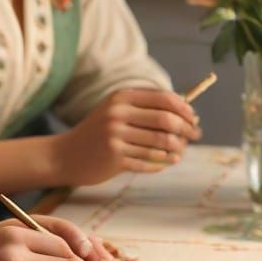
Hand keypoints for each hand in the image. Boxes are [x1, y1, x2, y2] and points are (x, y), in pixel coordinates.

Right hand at [55, 87, 200, 183]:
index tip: (193, 118)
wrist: (66, 155)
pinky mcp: (115, 157)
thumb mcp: (115, 112)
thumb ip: (145, 109)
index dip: (184, 109)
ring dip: (177, 148)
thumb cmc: (97, 133)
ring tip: (180, 151)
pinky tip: (167, 162)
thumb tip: (188, 114)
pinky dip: (163, 163)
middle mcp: (117, 114)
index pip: (164, 99)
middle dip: (187, 129)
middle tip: (195, 136)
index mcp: (120, 98)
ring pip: (161, 143)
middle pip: (166, 120)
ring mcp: (115, 136)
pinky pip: (150, 161)